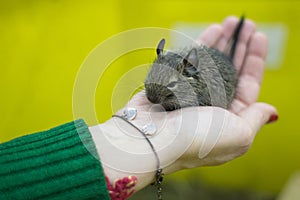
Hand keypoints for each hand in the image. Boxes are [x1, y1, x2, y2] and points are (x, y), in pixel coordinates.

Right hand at [90, 16, 277, 190]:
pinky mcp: (173, 84)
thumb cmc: (196, 139)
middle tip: (244, 25)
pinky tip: (210, 32)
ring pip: (211, 62)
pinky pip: (190, 61)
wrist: (151, 140)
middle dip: (239, 46)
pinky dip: (201, 46)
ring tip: (228, 23)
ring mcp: (191, 94)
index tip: (258, 37)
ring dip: (221, 41)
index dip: (255, 60)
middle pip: (230, 70)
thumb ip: (256, 118)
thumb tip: (271, 110)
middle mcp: (211, 105)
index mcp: (229, 118)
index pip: (248, 84)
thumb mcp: (239, 135)